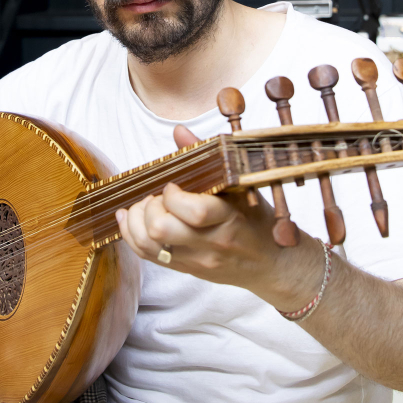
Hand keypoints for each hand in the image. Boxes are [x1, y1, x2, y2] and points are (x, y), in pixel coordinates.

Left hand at [115, 125, 324, 310]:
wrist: (273, 264)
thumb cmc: (258, 222)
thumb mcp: (241, 188)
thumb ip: (208, 159)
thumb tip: (179, 131)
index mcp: (230, 220)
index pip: (194, 211)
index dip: (173, 194)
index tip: (174, 185)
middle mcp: (212, 244)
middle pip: (162, 230)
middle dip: (151, 207)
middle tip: (158, 197)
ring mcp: (197, 261)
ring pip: (149, 245)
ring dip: (136, 221)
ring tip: (146, 207)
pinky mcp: (186, 270)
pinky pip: (148, 256)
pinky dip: (131, 234)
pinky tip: (130, 218)